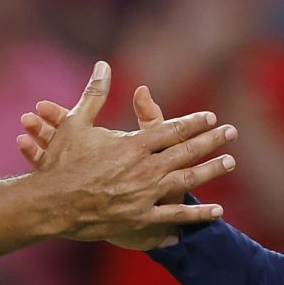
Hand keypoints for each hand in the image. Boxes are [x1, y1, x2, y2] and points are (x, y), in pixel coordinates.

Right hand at [26, 62, 237, 243]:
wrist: (51, 205)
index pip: (172, 130)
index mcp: (133, 145)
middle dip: (212, 141)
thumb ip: (94, 94)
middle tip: (232, 132)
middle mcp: (145, 169)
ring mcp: (145, 196)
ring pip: (187, 181)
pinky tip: (218, 211)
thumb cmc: (61, 163)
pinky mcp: (141, 219)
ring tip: (230, 162)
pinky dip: (198, 214)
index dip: (193, 122)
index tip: (211, 116)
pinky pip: (176, 217)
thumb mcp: (75, 123)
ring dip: (211, 170)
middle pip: (186, 152)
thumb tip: (103, 65)